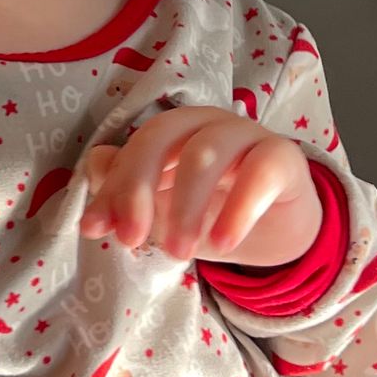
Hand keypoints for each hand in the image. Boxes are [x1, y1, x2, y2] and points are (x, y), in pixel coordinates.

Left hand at [79, 105, 320, 267]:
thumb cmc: (215, 211)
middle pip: (163, 136)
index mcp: (173, 131)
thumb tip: (94, 167)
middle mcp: (206, 123)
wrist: (279, 230)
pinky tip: (223, 243)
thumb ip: (127, 192)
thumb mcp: (164, 213)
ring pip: (206, 153)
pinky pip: (260, 172)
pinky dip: (238, 209)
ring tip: (179, 253)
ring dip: (185, 206)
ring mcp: (246, 134)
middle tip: (131, 240)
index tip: (97, 230)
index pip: (135, 146)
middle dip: (139, 188)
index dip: (114, 185)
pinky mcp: (283, 155)